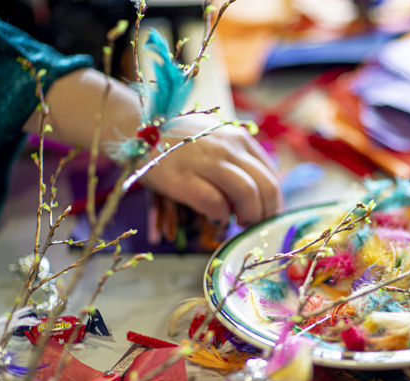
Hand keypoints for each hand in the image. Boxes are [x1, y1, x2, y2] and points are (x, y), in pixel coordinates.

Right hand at [26, 69, 282, 226]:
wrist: (135, 126)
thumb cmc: (177, 140)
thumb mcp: (215, 139)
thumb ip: (237, 159)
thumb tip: (259, 193)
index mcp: (239, 138)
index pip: (271, 174)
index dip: (274, 201)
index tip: (267, 216)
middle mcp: (227, 147)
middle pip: (266, 186)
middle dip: (266, 212)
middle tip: (255, 225)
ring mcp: (206, 161)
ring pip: (247, 194)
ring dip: (248, 216)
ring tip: (238, 223)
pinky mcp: (182, 178)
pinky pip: (215, 203)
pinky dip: (221, 216)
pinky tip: (216, 219)